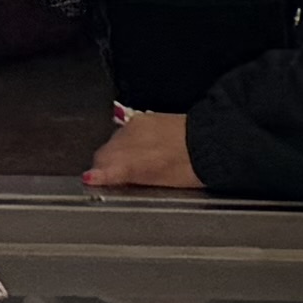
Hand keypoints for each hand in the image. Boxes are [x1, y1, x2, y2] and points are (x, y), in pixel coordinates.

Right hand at [85, 106, 202, 194]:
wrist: (210, 142)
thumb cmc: (191, 168)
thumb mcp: (161, 183)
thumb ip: (127, 178)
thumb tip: (94, 178)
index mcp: (135, 160)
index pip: (104, 166)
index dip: (98, 175)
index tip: (92, 181)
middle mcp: (130, 139)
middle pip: (102, 153)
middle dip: (104, 166)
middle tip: (113, 179)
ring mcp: (134, 127)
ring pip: (111, 142)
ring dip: (114, 154)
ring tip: (129, 166)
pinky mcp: (140, 119)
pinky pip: (123, 133)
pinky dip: (124, 143)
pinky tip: (137, 151)